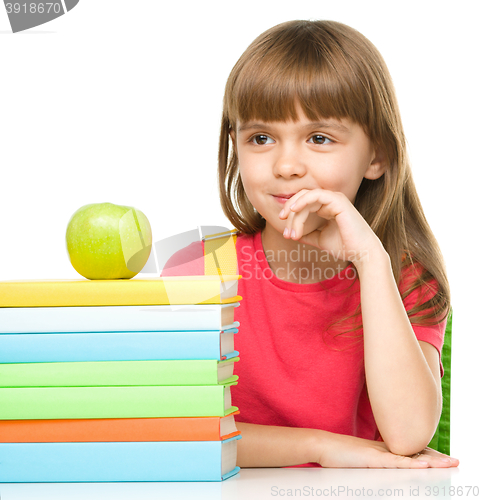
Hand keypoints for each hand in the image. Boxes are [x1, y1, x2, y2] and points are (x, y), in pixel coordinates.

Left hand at [279, 188, 383, 266]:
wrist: (361, 253)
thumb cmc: (344, 246)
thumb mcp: (319, 239)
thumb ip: (306, 234)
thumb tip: (291, 233)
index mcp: (326, 207)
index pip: (303, 205)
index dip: (291, 218)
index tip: (286, 235)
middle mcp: (330, 200)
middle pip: (301, 199)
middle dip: (289, 212)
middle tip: (283, 227)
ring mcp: (335, 198)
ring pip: (305, 198)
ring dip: (294, 213)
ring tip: (290, 229)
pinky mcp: (338, 200)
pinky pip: (315, 195)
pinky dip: (302, 201)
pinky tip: (293, 210)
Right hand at [317, 432, 459, 468]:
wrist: (322, 445)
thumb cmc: (337, 454)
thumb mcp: (359, 458)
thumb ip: (372, 461)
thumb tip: (378, 465)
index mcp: (382, 449)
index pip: (410, 452)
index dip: (428, 455)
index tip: (443, 459)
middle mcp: (384, 448)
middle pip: (416, 453)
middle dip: (437, 458)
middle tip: (455, 461)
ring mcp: (379, 453)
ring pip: (411, 457)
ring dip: (433, 461)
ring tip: (449, 463)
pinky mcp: (372, 458)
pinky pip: (396, 462)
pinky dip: (412, 464)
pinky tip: (424, 466)